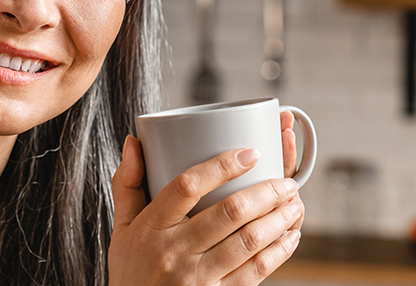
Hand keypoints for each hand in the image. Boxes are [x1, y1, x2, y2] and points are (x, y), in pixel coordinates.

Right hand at [109, 122, 304, 284]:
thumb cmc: (131, 271)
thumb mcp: (121, 229)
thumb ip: (126, 185)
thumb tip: (133, 143)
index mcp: (151, 227)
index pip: (187, 186)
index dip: (221, 166)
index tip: (250, 153)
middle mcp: (174, 251)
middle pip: (229, 212)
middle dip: (267, 192)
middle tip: (286, 182)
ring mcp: (197, 277)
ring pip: (248, 241)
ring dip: (279, 220)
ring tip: (295, 205)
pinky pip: (255, 272)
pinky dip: (279, 252)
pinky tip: (290, 237)